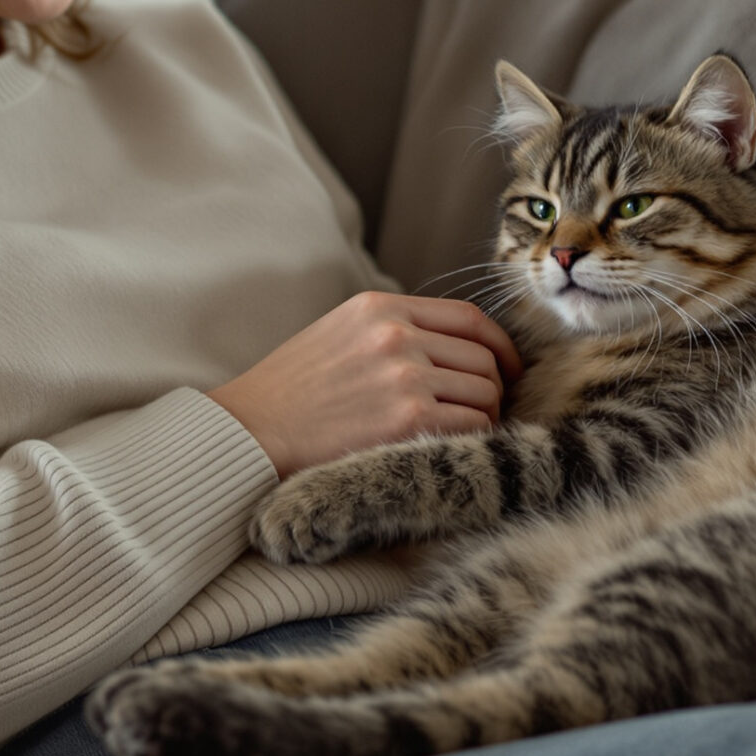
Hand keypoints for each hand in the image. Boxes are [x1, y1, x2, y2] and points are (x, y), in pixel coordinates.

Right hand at [208, 292, 521, 478]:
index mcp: (380, 307)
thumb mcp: (338, 333)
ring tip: (457, 434)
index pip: (469, 318)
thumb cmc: (290, 393)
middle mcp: (397, 334)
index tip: (507, 368)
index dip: (500, 346)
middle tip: (481, 413)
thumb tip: (453, 348)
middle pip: (483, 359)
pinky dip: (471, 441)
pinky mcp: (407, 421)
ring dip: (482, 418)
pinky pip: (471, 427)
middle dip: (492, 389)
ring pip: (484, 394)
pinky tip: (449, 449)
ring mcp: (405, 376)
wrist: (249, 432)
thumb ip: (392, 330)